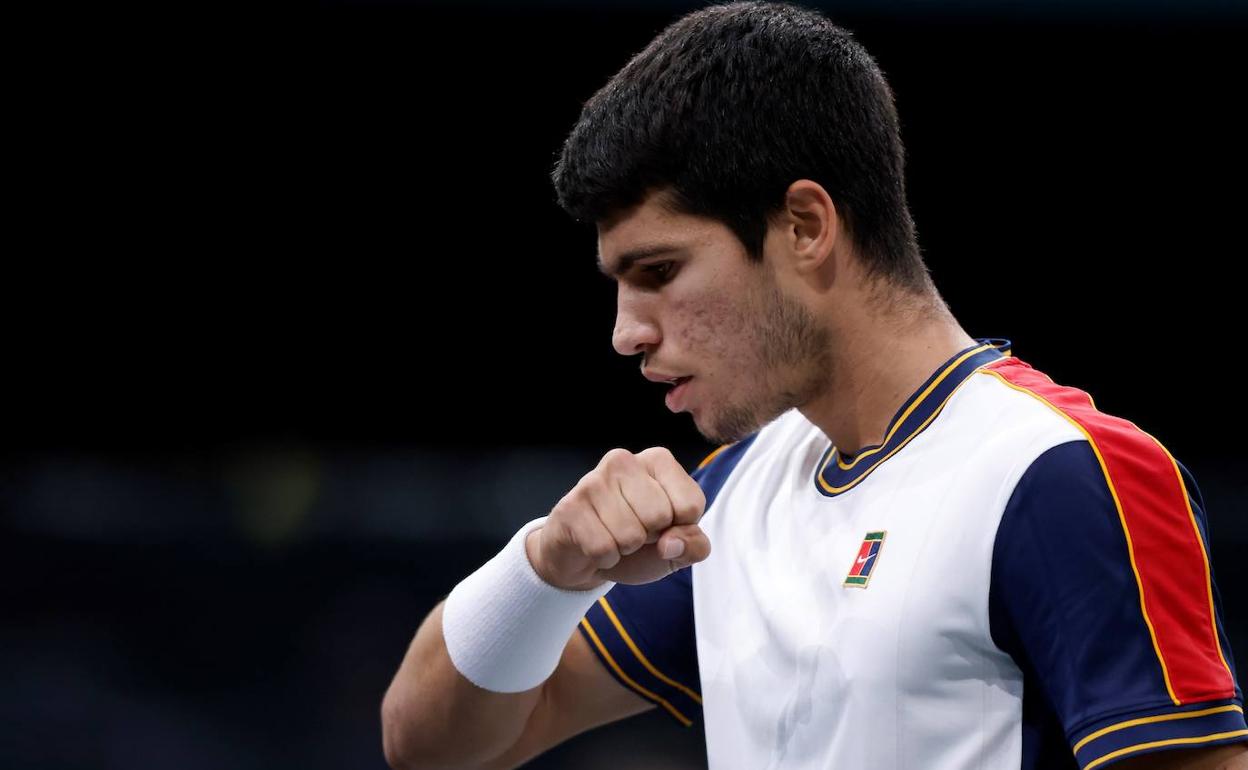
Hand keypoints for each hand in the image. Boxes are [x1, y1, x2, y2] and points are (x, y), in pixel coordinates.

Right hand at [526, 447, 709, 589]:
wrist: (584, 557)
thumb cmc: (637, 543)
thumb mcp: (678, 547)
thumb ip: (695, 545)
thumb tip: (670, 543)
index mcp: (657, 460)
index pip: (691, 504)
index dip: (679, 527)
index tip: (660, 525)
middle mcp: (624, 461)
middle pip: (660, 517)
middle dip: (650, 537)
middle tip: (633, 531)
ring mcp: (593, 481)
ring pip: (630, 535)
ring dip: (625, 549)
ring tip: (613, 536)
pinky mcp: (570, 506)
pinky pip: (603, 548)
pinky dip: (604, 558)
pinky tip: (596, 544)